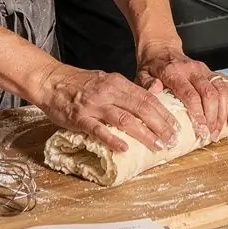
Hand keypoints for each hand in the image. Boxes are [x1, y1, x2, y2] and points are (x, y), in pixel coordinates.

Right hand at [33, 61, 179, 153]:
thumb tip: (151, 98)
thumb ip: (126, 91)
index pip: (147, 97)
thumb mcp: (106, 80)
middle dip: (160, 125)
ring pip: (124, 119)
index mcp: (117, 82)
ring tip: (156, 146)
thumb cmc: (79, 83)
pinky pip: (98, 129)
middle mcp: (109, 92)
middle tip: (172, 140)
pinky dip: (112, 139)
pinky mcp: (80, 118)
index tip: (176, 126)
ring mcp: (94, 105)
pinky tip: (124, 148)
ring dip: (143, 134)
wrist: (50, 81)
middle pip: (141, 108)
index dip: (164, 113)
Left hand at [136, 45, 227, 141]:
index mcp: (174, 72)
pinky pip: (226, 86)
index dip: (198, 114)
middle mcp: (192, 69)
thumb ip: (147, 84)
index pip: (190, 94)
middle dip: (212, 117)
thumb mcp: (142, 74)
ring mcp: (203, 70)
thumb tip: (155, 90)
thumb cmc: (152, 66)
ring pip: (220, 90)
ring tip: (218, 130)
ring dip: (222, 112)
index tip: (201, 130)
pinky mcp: (210, 72)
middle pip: (209, 94)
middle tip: (210, 135)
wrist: (161, 48)